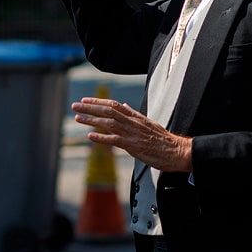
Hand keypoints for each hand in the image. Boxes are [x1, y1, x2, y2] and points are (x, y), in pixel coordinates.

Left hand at [72, 97, 191, 172]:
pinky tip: (90, 136)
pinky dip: (101, 138)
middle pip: (108, 111)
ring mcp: (132, 134)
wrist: (176, 150)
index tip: (85, 100)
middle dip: (90, 108)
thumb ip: (134, 114)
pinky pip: (114, 140)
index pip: (113, 105)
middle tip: (75, 106)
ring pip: (108, 123)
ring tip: (78, 118)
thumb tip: (124, 105)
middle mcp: (132, 123)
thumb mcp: (148, 123)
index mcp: (135, 117)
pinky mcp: (133, 146)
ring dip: (91, 120)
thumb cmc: (163, 139)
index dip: (98, 102)